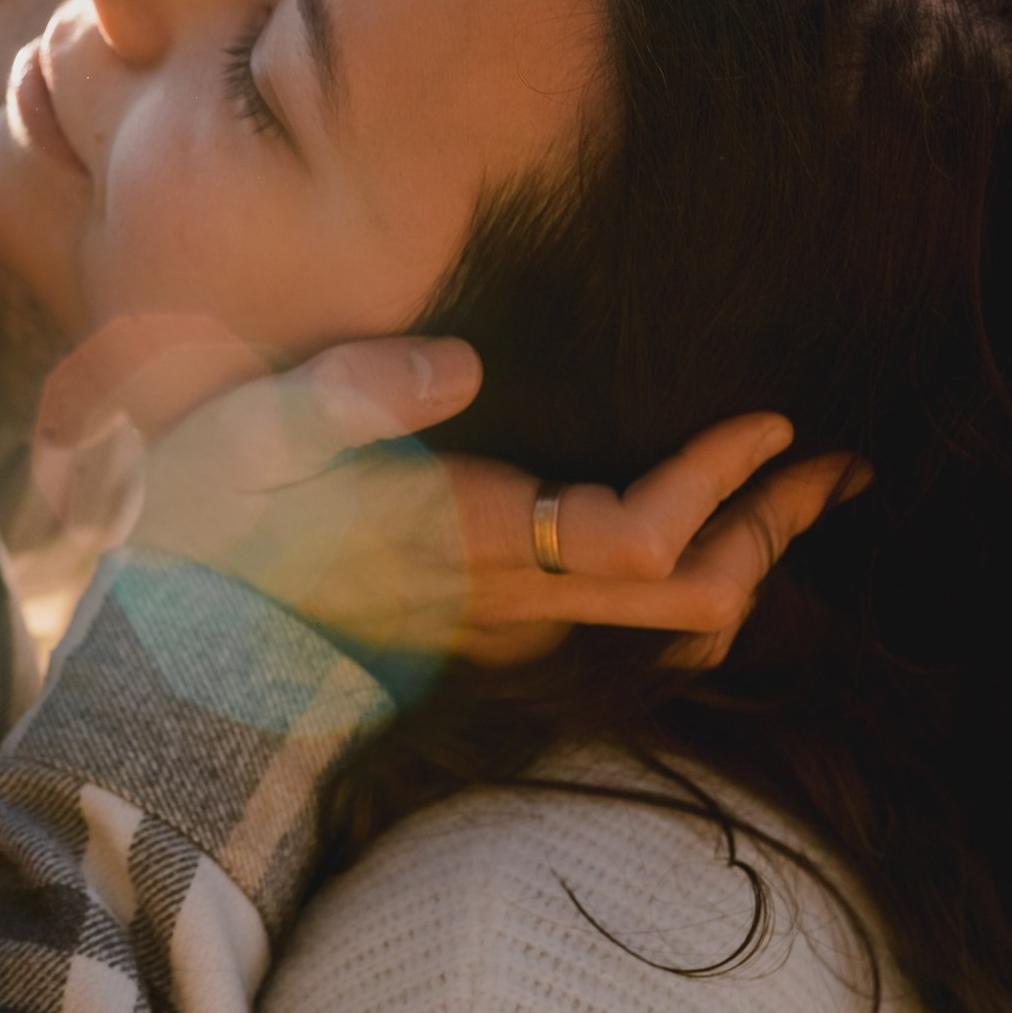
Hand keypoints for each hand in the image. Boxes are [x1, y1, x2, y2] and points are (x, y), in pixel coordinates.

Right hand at [108, 334, 860, 667]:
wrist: (172, 651)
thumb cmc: (206, 527)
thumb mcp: (249, 437)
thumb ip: (351, 392)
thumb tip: (460, 360)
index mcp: (463, 541)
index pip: (636, 538)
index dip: (717, 485)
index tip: (773, 419)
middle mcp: (506, 606)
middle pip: (690, 597)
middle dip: (775, 527)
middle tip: (840, 462)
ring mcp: (507, 639)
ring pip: (673, 632)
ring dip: (748, 566)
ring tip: (795, 498)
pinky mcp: (495, 648)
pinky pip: (632, 640)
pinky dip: (692, 596)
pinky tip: (704, 547)